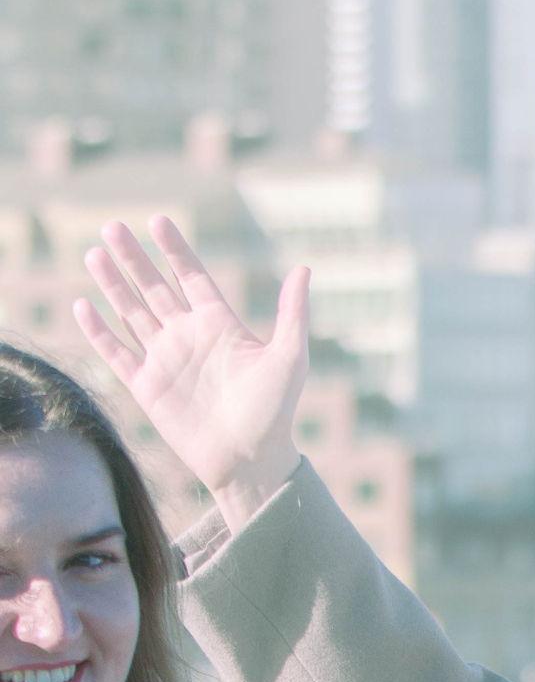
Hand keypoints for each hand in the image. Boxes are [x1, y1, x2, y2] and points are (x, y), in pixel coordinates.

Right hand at [73, 216, 307, 529]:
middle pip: (155, 288)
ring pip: (132, 312)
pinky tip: (83, 305)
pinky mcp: (147, 387)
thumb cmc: (275, 411)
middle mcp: (190, 337)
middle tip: (112, 226)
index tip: (158, 221)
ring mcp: (166, 360)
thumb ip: (292, 314)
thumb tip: (304, 269)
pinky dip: (99, 331)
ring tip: (94, 254)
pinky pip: (116, 353)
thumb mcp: (288, 358)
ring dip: (113, 284)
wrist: (250, 460)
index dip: (175, 250)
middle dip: (134, 258)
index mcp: (221, 325)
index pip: (192, 277)